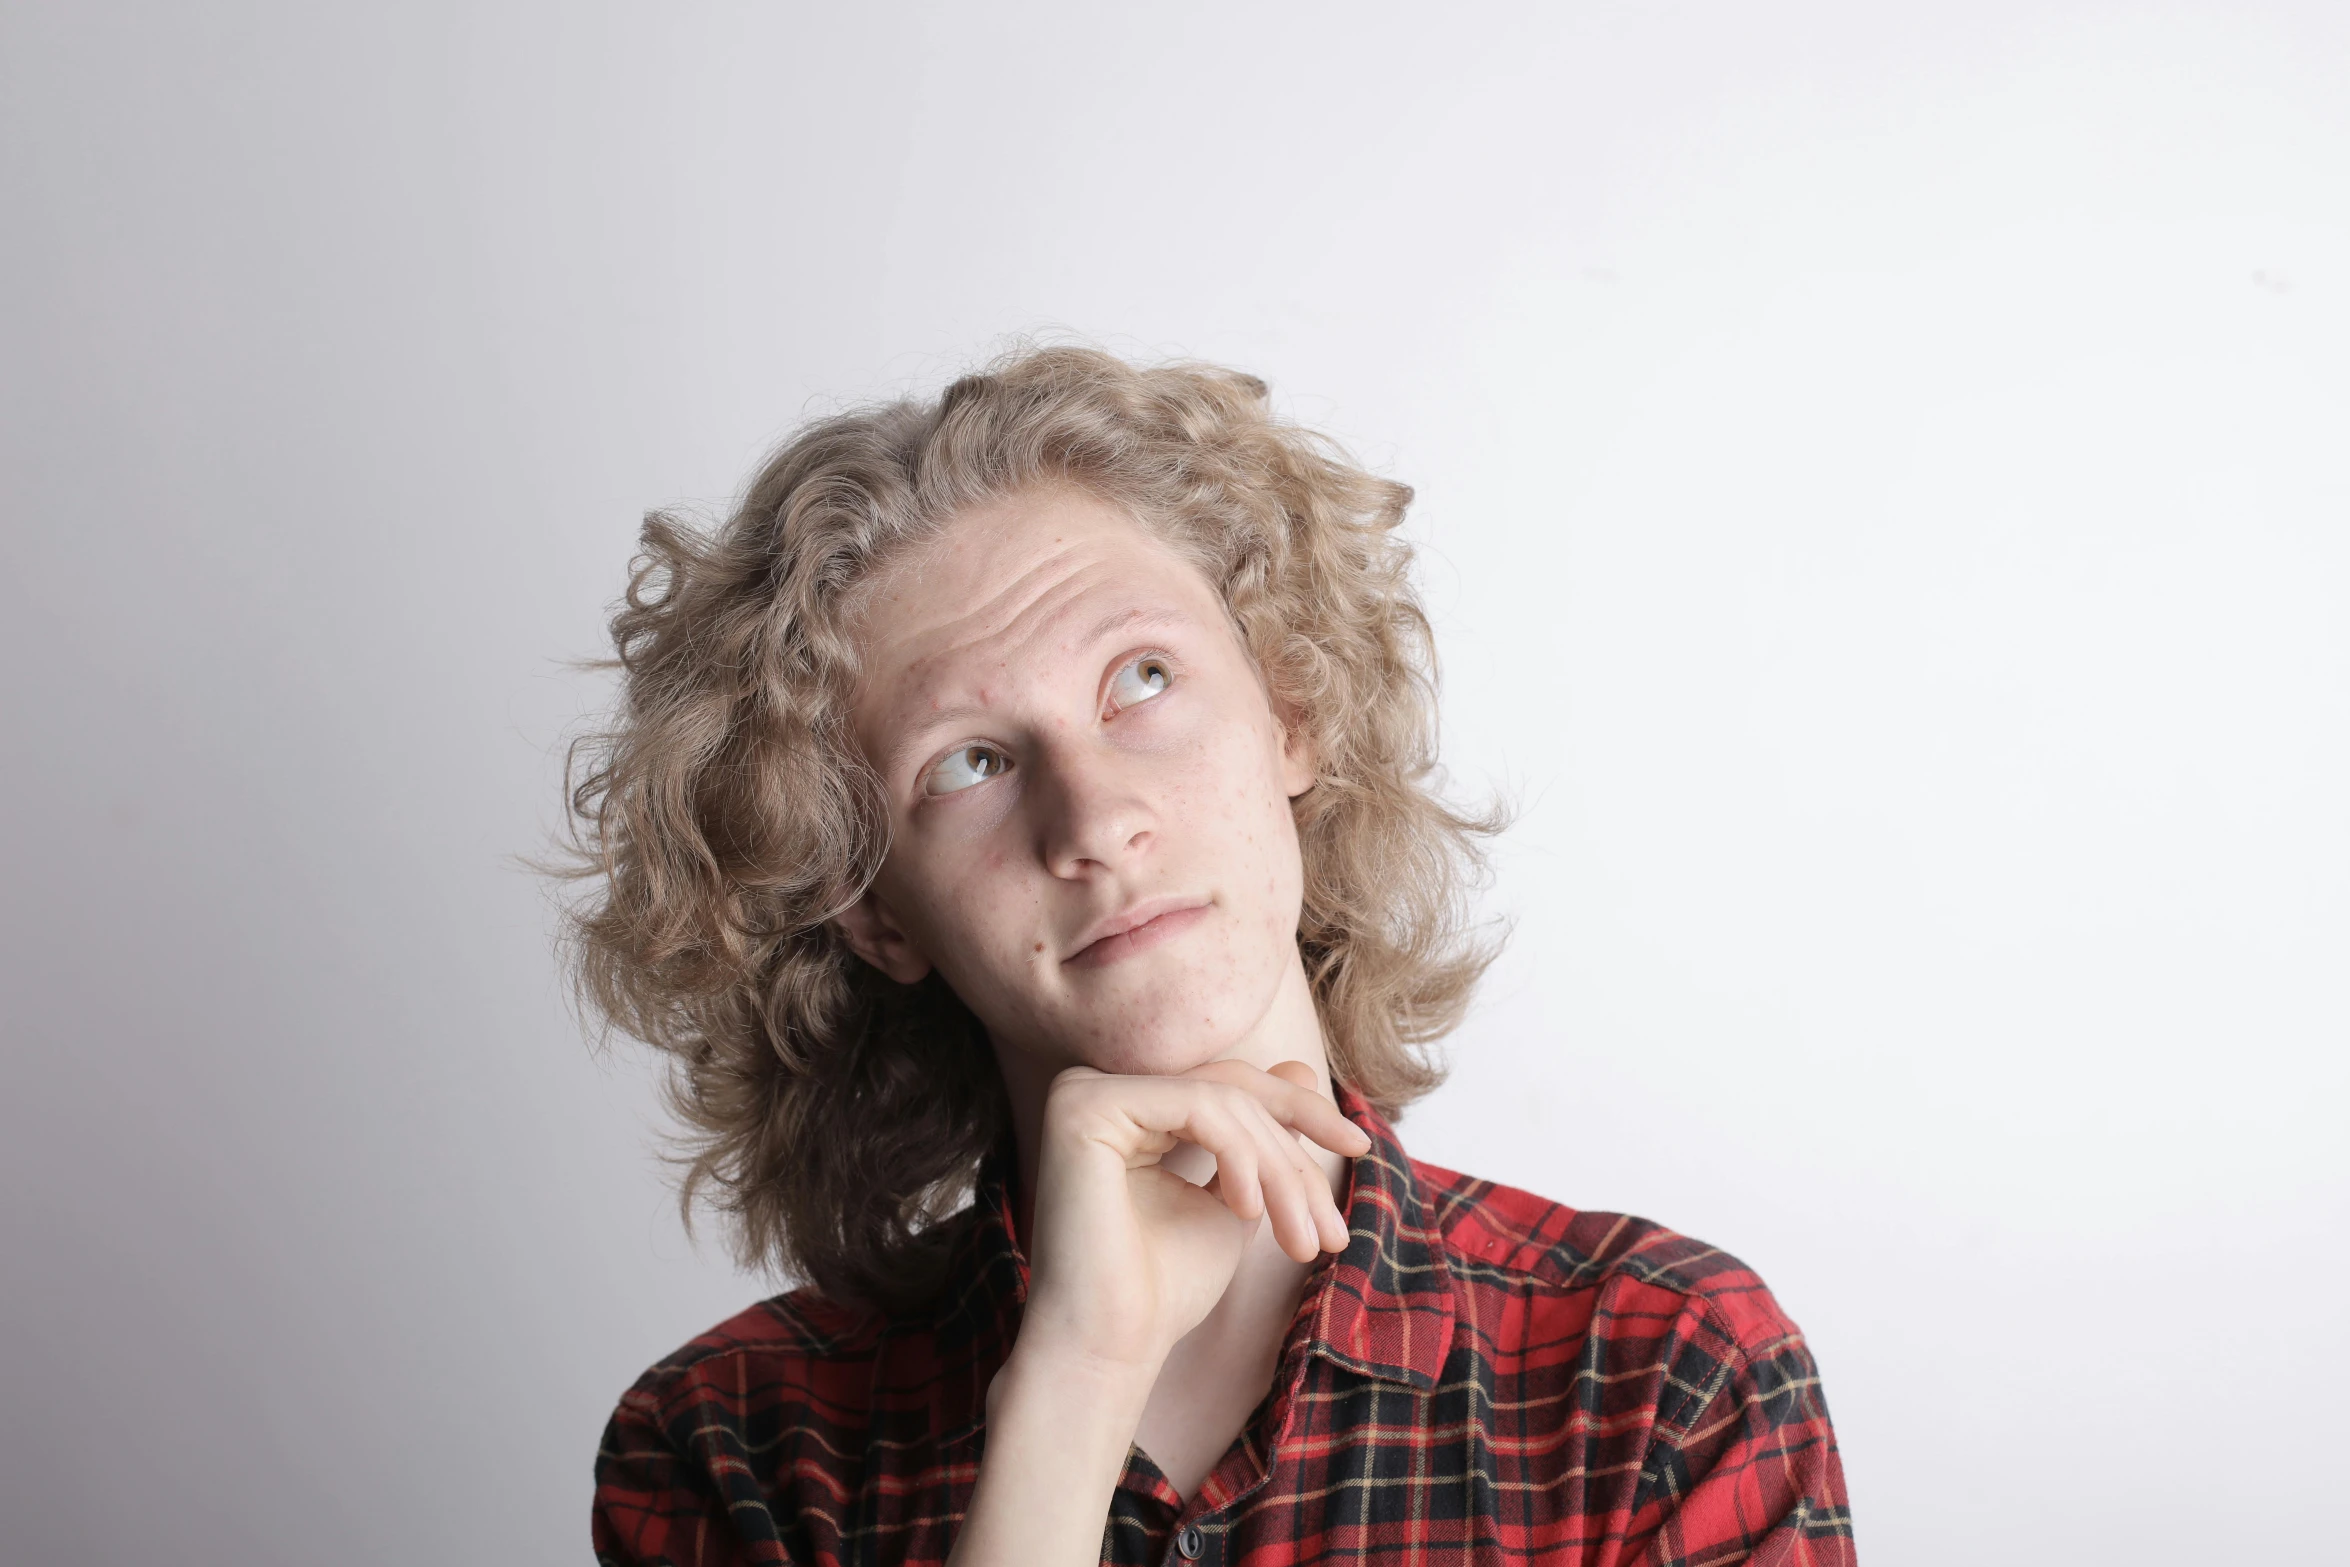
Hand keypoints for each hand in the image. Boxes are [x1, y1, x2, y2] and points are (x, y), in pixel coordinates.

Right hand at [1016, 1058, 1371, 1377]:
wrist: (1109, 1347)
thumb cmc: (1162, 1289)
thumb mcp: (1235, 1198)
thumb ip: (1259, 1139)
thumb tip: (1304, 1066)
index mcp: (1127, 1107)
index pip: (1230, 1087)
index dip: (1299, 1111)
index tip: (1360, 1147)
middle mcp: (1096, 1088)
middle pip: (1232, 1089)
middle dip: (1295, 1154)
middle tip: (1332, 1229)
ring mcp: (1083, 1091)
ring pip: (1222, 1100)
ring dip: (1279, 1170)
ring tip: (1299, 1240)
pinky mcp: (1082, 1106)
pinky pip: (1196, 1106)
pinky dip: (1239, 1155)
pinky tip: (1249, 1210)